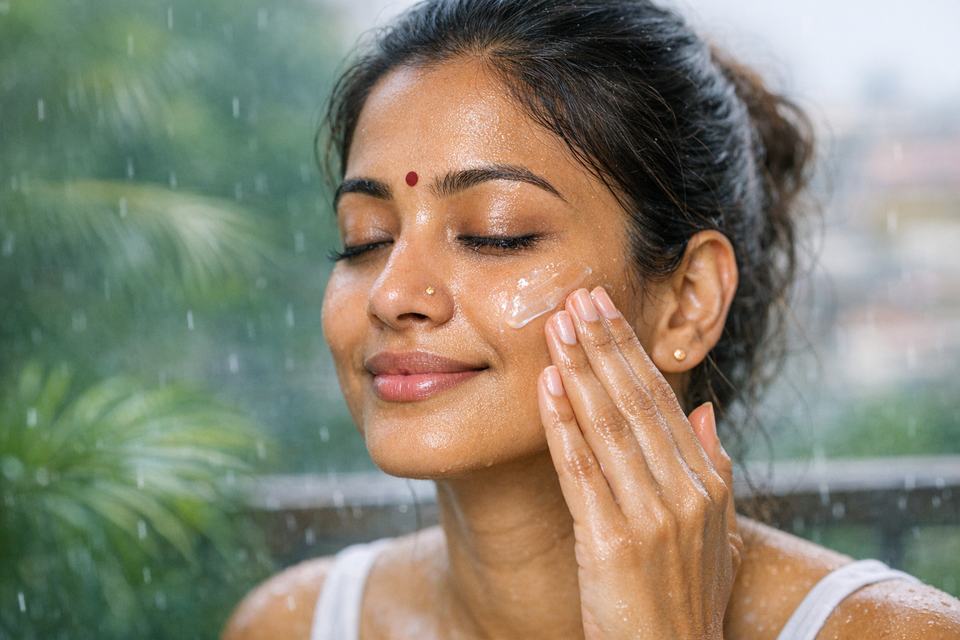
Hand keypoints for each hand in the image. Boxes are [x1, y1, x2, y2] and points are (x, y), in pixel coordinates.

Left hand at [537, 286, 741, 639]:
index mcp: (707, 483)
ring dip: (579, 370)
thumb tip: (704, 411)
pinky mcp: (612, 544)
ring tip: (556, 326)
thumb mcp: (717, 533)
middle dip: (604, 344)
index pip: (662, 400)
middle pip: (636, 401)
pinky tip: (546, 386)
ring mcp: (650, 517)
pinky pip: (581, 471)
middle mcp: (684, 492)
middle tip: (577, 297)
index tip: (605, 309)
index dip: (630, 350)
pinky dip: (562, 424)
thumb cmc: (687, 598)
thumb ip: (712, 467)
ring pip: (608, 425)